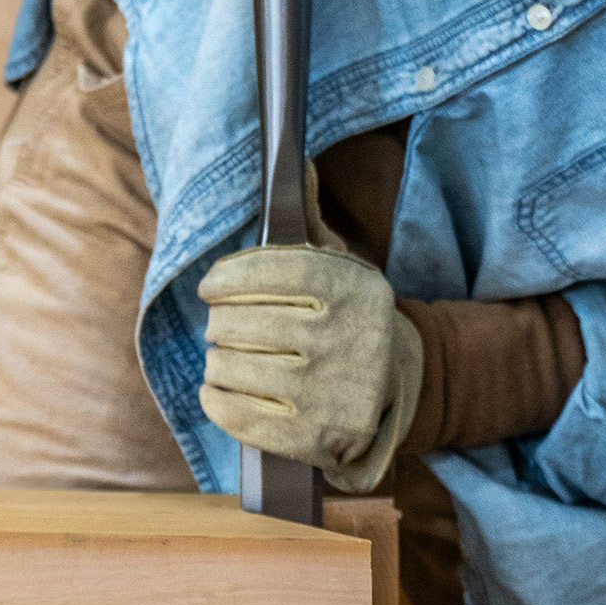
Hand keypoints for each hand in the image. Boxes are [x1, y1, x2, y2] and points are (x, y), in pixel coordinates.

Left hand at [197, 244, 423, 495]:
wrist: (396, 390)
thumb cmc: (349, 320)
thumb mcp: (345, 269)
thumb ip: (312, 223)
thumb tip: (294, 168)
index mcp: (353, 288)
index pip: (271, 272)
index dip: (228, 277)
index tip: (210, 287)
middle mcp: (343, 337)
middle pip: (243, 323)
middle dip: (220, 324)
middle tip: (222, 328)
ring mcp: (328, 390)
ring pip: (233, 367)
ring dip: (217, 363)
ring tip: (223, 359)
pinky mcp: (313, 435)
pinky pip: (238, 414)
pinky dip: (215, 401)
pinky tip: (216, 391)